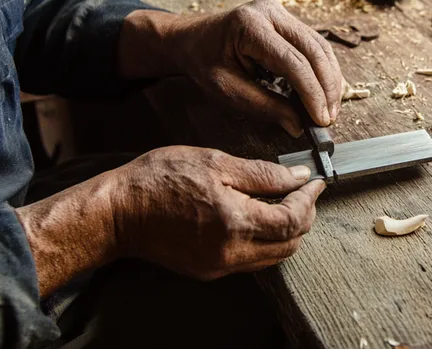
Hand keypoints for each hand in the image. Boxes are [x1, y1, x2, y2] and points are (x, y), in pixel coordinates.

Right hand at [112, 146, 324, 279]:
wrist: (117, 212)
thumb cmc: (159, 180)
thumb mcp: (215, 162)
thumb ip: (262, 173)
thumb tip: (297, 176)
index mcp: (234, 222)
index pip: (292, 220)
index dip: (310, 200)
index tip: (315, 182)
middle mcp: (230, 252)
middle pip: (289, 244)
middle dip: (303, 216)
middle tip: (303, 191)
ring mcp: (219, 266)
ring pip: (273, 256)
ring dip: (286, 232)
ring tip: (283, 202)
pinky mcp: (208, 270)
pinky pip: (251, 260)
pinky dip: (264, 241)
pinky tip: (258, 217)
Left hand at [120, 0, 342, 136]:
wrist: (192, 39)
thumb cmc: (204, 62)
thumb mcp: (227, 89)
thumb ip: (264, 106)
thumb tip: (298, 125)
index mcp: (250, 25)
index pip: (293, 62)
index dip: (312, 93)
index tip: (320, 120)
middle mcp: (270, 11)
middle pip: (314, 50)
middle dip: (327, 88)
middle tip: (329, 118)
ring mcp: (281, 12)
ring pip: (320, 47)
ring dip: (330, 80)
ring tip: (330, 109)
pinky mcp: (287, 19)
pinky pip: (315, 45)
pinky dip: (324, 71)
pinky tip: (326, 92)